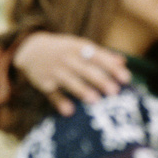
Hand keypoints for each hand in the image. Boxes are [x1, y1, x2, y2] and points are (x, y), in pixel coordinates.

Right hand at [13, 33, 130, 115]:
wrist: (31, 49)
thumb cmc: (64, 50)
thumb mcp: (80, 46)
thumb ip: (102, 55)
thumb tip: (123, 62)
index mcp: (78, 47)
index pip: (98, 57)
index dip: (112, 68)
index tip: (126, 78)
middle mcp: (66, 58)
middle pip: (85, 70)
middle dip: (100, 80)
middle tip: (114, 92)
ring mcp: (54, 70)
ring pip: (69, 81)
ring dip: (81, 90)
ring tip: (95, 101)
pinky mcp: (44, 82)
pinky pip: (52, 93)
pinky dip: (59, 101)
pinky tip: (69, 111)